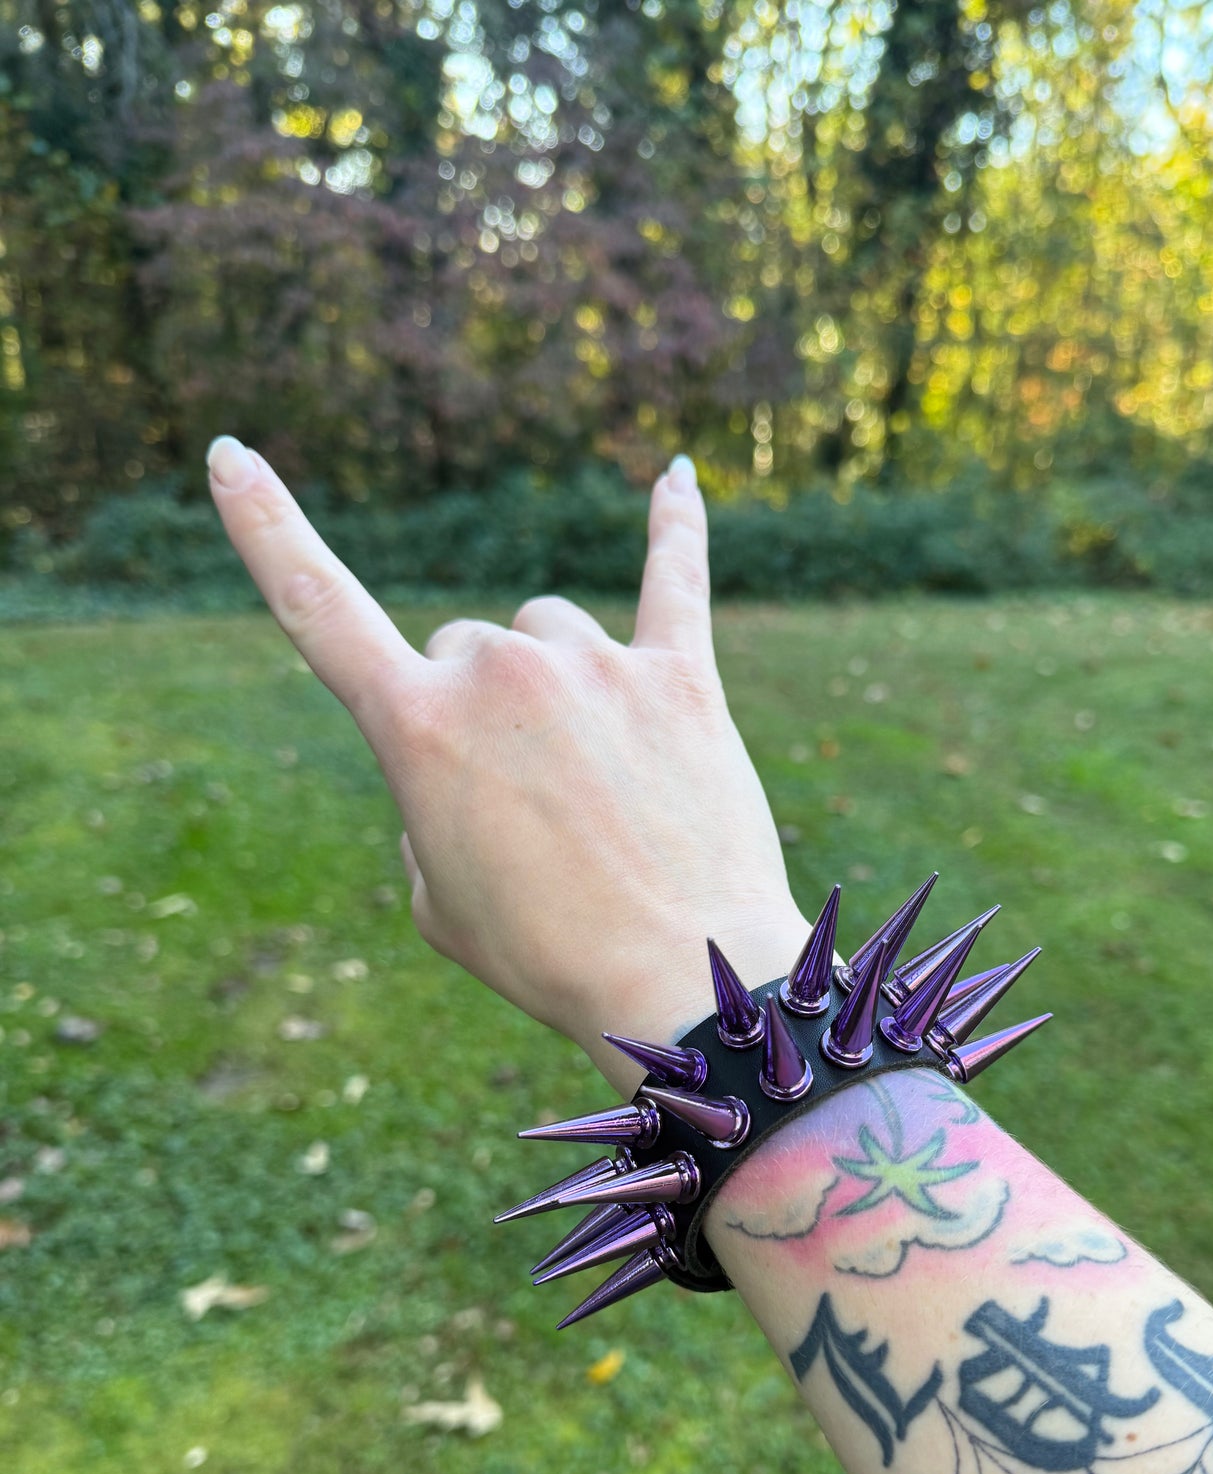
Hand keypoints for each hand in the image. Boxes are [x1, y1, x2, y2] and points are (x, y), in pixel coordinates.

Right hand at [206, 441, 812, 1096]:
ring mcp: (594, 664)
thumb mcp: (440, 904)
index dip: (265, 526)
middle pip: (463, 651)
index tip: (229, 454)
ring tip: (603, 789)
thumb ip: (431, 811)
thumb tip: (475, 767)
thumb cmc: (551, 958)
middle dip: (480, 714)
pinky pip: (675, 578)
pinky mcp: (682, 676)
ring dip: (560, 691)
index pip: (317, 605)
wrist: (686, 982)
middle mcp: (497, 670)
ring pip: (551, 637)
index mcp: (415, 725)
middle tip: (533, 816)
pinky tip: (677, 478)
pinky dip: (674, 528)